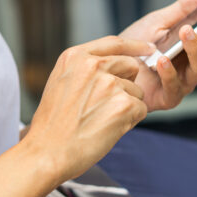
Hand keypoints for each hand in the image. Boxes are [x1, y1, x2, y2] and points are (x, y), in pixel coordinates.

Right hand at [24, 36, 151, 184]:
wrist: (47, 153)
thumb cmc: (52, 126)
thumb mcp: (60, 84)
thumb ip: (84, 70)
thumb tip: (114, 68)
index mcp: (75, 57)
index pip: (114, 43)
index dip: (135, 46)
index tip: (149, 47)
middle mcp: (93, 65)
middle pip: (131, 65)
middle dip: (128, 83)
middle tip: (109, 104)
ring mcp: (109, 83)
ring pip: (136, 91)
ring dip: (126, 106)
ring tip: (100, 121)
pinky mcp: (123, 104)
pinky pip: (141, 109)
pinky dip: (130, 121)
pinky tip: (108, 129)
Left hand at [119, 0, 196, 110]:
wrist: (107, 71)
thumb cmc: (133, 48)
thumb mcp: (157, 21)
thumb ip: (182, 9)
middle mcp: (196, 62)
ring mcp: (185, 80)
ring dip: (196, 47)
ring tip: (186, 31)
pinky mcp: (170, 97)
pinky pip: (175, 86)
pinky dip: (169, 71)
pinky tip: (162, 60)